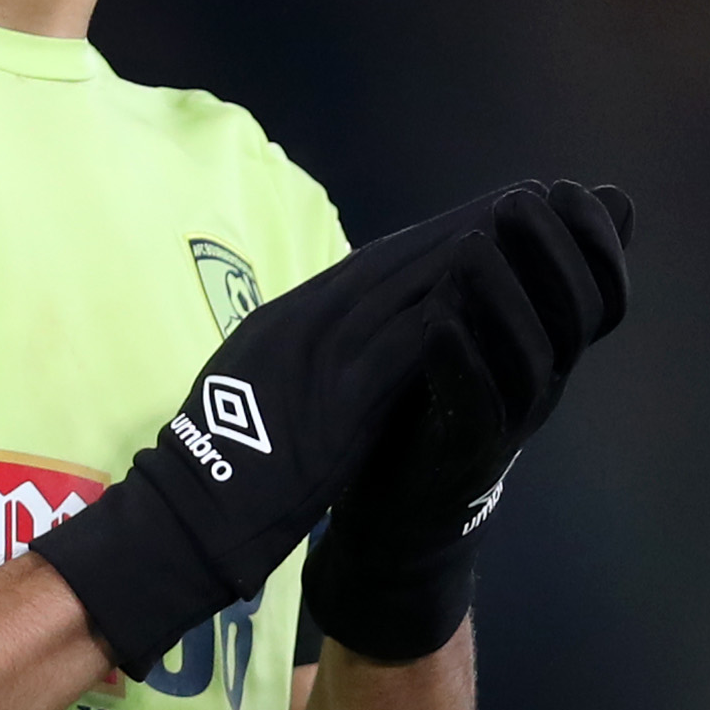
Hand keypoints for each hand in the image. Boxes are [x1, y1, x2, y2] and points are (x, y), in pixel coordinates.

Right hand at [37, 190, 526, 676]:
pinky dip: (452, 315)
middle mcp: (306, 321)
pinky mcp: (344, 396)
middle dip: (457, 228)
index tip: (469, 218)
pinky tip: (494, 297)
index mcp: (285, 320)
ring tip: (521, 231)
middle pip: (394, 261)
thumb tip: (326, 339)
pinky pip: (408, 344)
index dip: (423, 239)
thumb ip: (296, 354)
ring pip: (408, 288)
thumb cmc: (213, 461)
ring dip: (469, 255)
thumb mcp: (253, 383)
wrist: (189, 509)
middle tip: (514, 200)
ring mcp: (324, 355)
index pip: (365, 265)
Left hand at [303, 181, 631, 661]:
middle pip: (580, 315)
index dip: (598, 240)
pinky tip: (437, 317)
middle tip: (513, 202)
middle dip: (552, 251)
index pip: (605, 291)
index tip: (566, 188)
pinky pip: (477, 405)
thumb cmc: (446, 394)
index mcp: (554, 345)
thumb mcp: (493, 321)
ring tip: (471, 248)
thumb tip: (611, 196)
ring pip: (534, 357)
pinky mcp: (465, 451)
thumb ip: (535, 264)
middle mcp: (546, 379)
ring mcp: (511, 418)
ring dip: (504, 296)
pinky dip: (460, 357)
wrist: (401, 505)